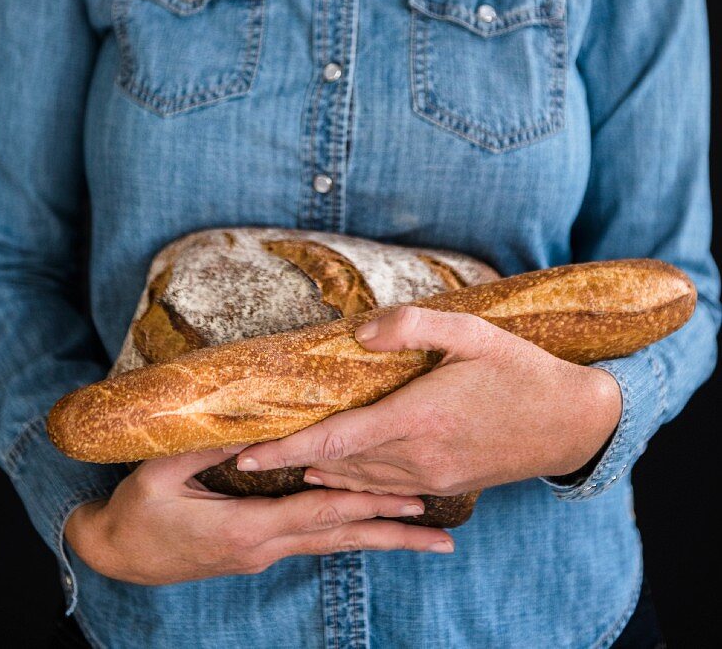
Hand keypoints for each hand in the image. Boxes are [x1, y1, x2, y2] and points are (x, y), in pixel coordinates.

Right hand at [63, 445, 455, 585]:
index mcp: (247, 529)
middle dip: (391, 535)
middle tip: (442, 538)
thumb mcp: (163, 472)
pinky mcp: (257, 550)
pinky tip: (367, 527)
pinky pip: (313, 540)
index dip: (364, 502)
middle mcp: (264, 547)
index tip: (409, 498)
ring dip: (377, 538)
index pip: (319, 513)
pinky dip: (346, 533)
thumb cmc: (137, 512)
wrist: (114, 556)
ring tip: (424, 540)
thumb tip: (255, 419)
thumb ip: (208, 445)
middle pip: (338, 538)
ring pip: (331, 544)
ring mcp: (262, 554)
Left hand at [235, 307, 622, 495]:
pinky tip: (336, 476)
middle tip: (247, 451)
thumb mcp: (471, 330)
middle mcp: (420, 456)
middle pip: (338, 465)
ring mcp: (433, 476)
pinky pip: (386, 489)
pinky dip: (353, 483)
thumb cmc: (520, 368)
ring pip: (360, 482)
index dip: (286, 449)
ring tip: (280, 464)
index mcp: (419, 417)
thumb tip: (358, 333)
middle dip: (291, 461)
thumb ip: (412, 327)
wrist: (572, 422)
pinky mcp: (446, 484)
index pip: (336, 440)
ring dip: (318, 474)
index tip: (244, 452)